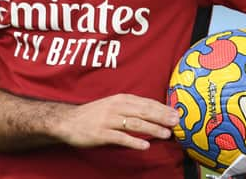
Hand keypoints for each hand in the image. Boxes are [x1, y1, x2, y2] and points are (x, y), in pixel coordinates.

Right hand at [54, 93, 179, 149]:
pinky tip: (144, 146)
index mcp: (121, 99)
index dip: (162, 108)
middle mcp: (116, 107)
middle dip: (162, 116)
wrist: (68, 121)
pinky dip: (133, 142)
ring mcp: (108, 120)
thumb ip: (131, 108)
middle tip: (176, 122)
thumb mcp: (113, 105)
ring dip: (152, 129)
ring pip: (135, 124)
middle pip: (143, 111)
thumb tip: (154, 113)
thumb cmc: (94, 114)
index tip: (176, 113)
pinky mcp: (101, 133)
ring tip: (166, 134)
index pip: (146, 102)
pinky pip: (120, 138)